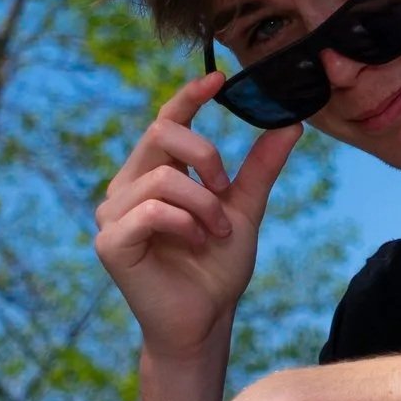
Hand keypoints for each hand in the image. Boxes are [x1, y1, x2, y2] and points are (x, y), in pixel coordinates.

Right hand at [93, 74, 296, 361]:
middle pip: (160, 134)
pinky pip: (149, 211)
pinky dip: (183, 223)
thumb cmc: (216, 268)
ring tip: (216, 234)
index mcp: (154, 174)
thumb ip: (260, 168)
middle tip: (225, 188)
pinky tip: (195, 243)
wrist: (205, 321)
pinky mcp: (109, 242)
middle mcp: (126, 187)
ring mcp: (111, 214)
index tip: (219, 79)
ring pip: (162, 177)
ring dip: (202, 205)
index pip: (165, 121)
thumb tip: (291, 122)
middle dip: (204, 155)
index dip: (188, 96)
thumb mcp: (244, 209)